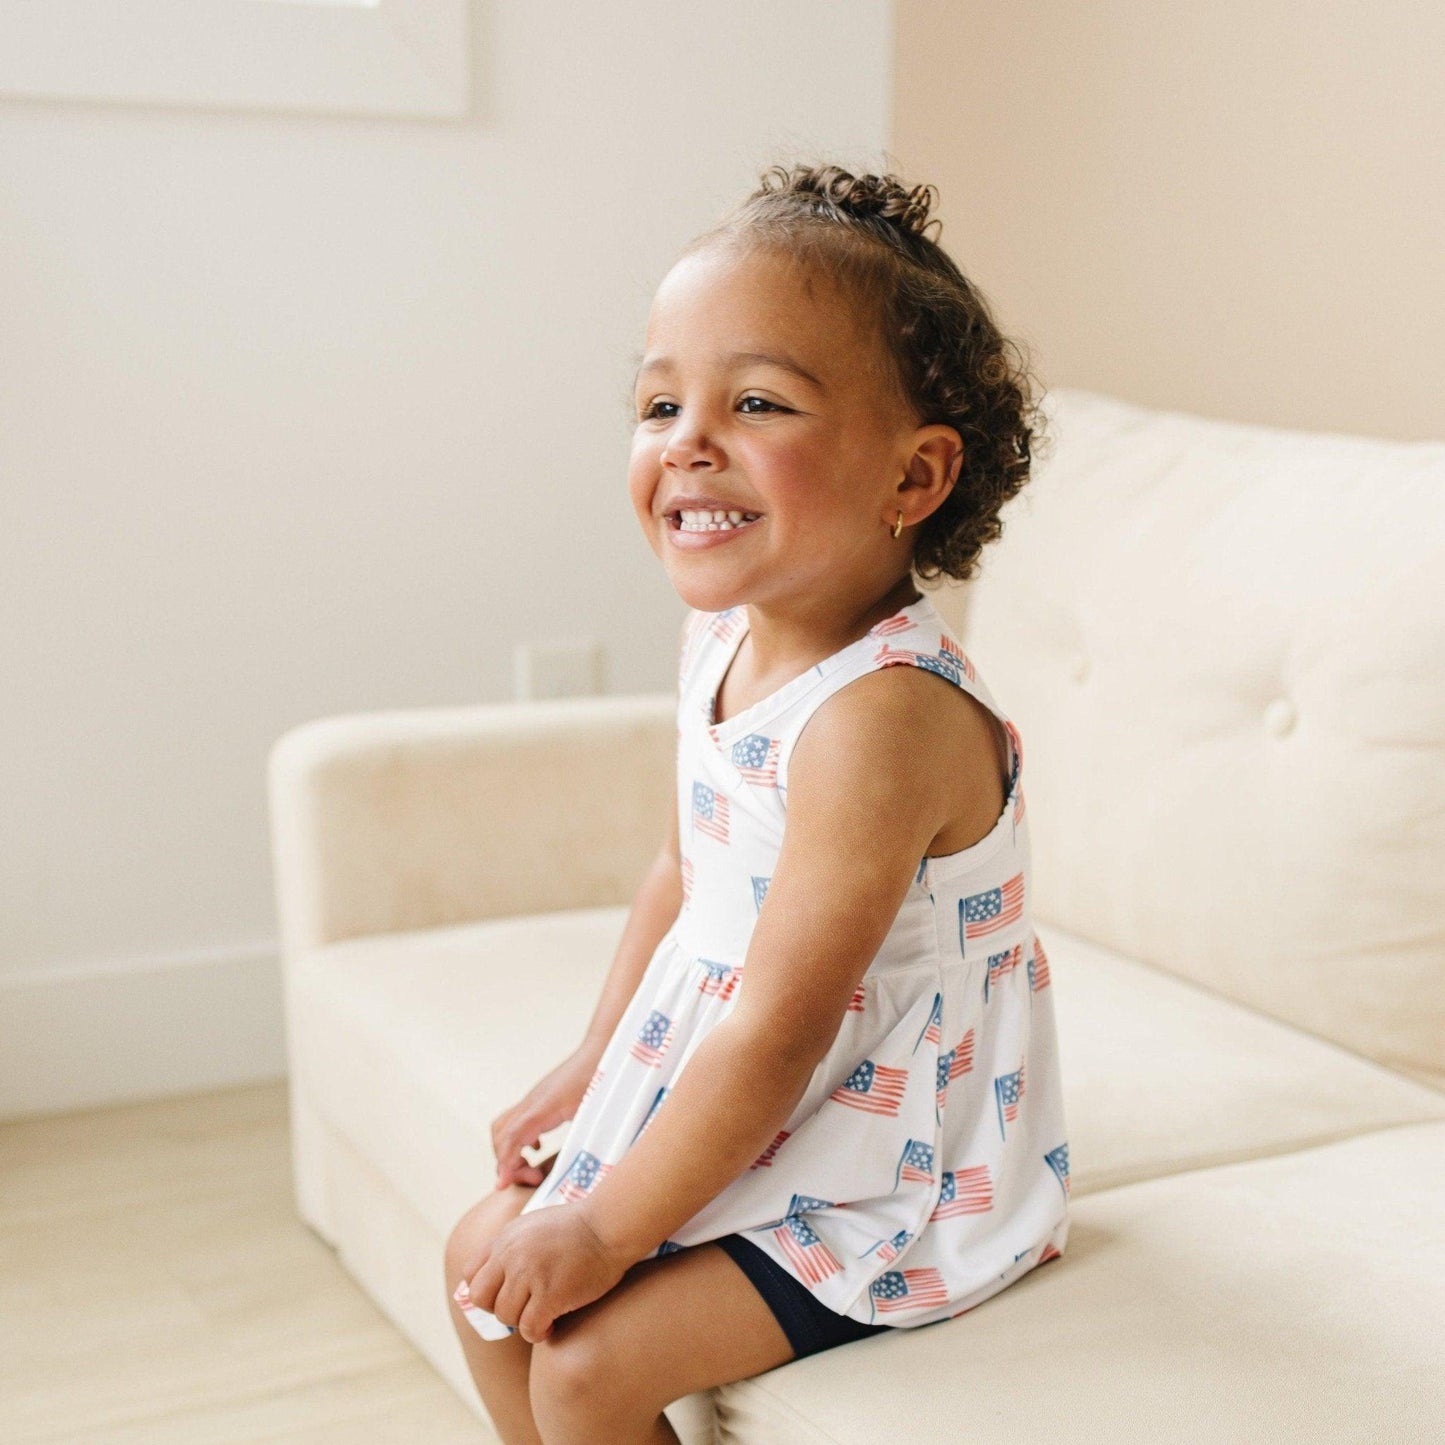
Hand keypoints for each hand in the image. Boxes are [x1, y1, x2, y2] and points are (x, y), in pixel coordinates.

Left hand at [460, 1203, 635, 1342]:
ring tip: (543, 1316)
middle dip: (499, 1308)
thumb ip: (511, 1247)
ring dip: (523, 1321)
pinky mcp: (549, 1294)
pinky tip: (552, 1324)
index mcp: (506, 1238)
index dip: (487, 1289)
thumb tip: (495, 1276)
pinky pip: (529, 1328)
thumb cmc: (579, 1228)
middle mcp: (511, 1254)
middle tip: (522, 1308)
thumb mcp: (535, 1225)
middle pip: (481, 1298)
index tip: (507, 1294)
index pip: (472, 1274)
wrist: (610, 1226)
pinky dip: (539, 1333)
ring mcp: (529, 1274)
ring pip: (505, 1316)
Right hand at [491, 1049, 598, 1187]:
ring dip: (509, 1151)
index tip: (503, 1185)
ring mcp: (534, 1099)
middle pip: (501, 1134)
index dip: (505, 1163)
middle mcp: (533, 1102)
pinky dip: (518, 1141)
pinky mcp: (540, 1099)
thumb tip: (579, 1169)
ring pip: (504, 1126)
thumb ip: (582, 1139)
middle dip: (507, 1162)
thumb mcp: (593, 1112)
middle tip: (532, 1178)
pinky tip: (538, 1150)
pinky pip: (517, 1120)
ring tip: (531, 1168)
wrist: (603, 1049)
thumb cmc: (601, 1078)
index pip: (511, 1137)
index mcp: (543, 1107)